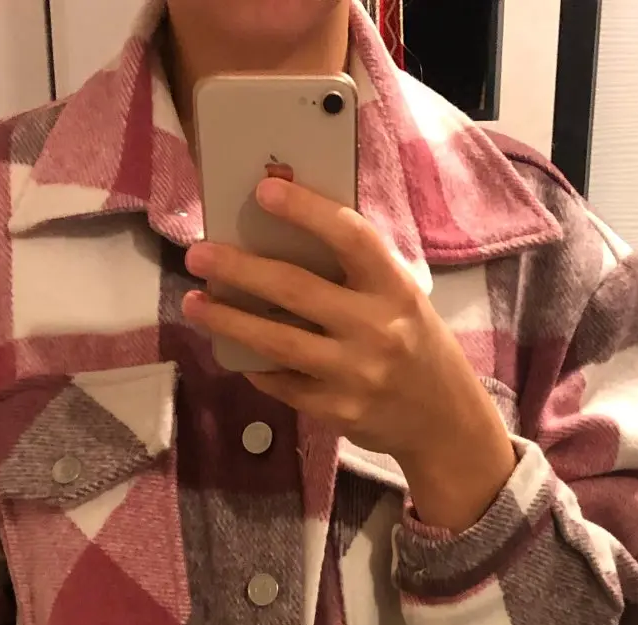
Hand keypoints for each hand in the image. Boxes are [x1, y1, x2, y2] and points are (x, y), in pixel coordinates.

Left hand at [183, 179, 517, 532]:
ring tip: (194, 303)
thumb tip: (282, 234)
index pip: (350, 237)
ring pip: (276, 342)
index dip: (306, 210)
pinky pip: (281, 383)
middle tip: (199, 255)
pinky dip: (253, 363)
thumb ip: (354, 272)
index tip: (264, 190)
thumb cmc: (413, 344)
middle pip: (296, 290)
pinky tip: (232, 347)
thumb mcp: (399, 298)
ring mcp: (355, 375)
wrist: (443, 421)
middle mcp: (377, 330)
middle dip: (239, 269)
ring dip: (228, 320)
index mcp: (395, 289)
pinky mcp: (336, 411)